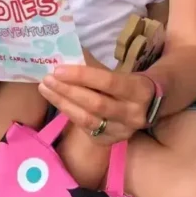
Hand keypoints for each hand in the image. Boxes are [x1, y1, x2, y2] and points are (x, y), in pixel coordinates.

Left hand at [39, 65, 155, 143]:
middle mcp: (133, 114)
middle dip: (67, 91)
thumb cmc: (130, 83)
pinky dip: (70, 113)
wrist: (150, 106)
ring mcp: (122, 131)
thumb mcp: (121, 72)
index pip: (108, 82)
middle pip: (95, 103)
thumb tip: (64, 55)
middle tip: (47, 79)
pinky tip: (58, 102)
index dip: (82, 75)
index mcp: (139, 90)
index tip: (58, 69)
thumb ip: (96, 67)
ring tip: (45, 89)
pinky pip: (86, 128)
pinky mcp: (111, 141)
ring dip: (63, 104)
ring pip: (87, 119)